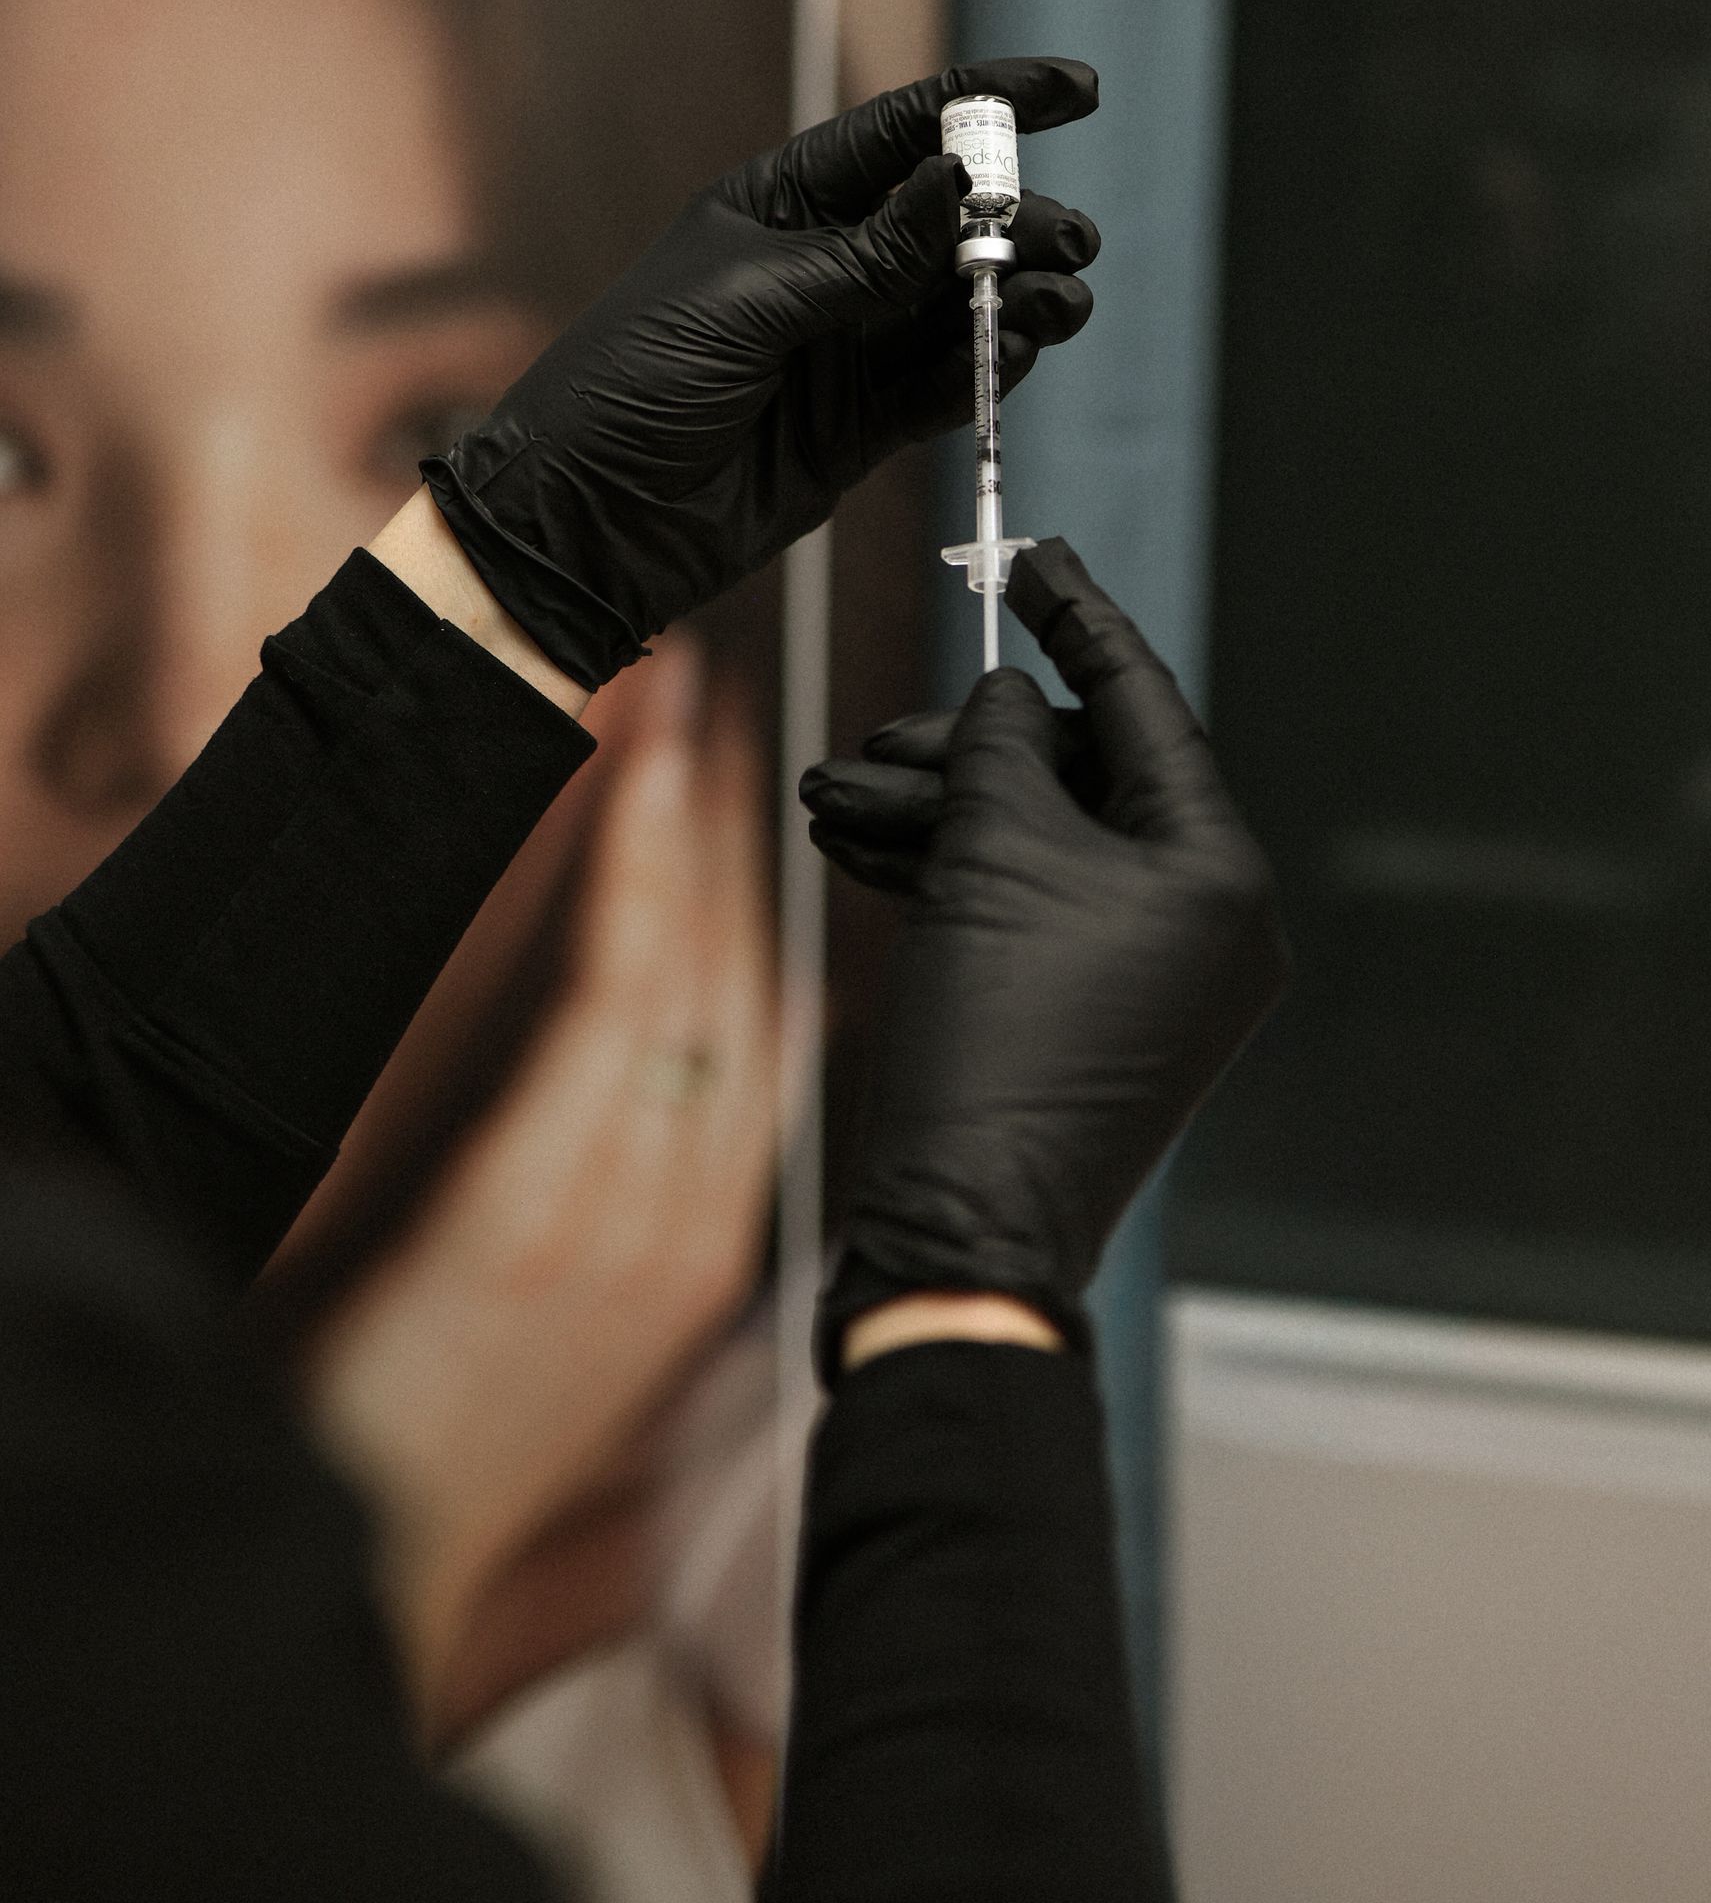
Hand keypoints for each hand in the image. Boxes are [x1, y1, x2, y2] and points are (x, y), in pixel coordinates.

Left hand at [307, 637, 780, 1733]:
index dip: (769, 894)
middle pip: (744, 973)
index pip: (772, 1032)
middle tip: (730, 698)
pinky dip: (637, 880)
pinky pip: (618, 1002)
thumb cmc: (479, 1430)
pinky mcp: (549, 1196)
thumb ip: (653, 1195)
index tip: (757, 794)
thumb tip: (675, 1072)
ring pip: (695, 964)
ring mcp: (634, 1202)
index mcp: (719, 1240)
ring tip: (685, 705)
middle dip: (739, 823)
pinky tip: (640, 794)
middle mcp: (699, 1210)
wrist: (398, 1552)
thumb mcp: (600, 1319)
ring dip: (694, 817)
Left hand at [423, 58, 1099, 687]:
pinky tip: (1019, 350)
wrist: (585, 521)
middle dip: (1016, 221)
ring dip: (1016, 295)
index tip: (1076, 93)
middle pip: (947, 224)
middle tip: (1068, 240)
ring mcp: (843, 347)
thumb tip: (957, 184)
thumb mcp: (746, 301)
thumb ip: (865, 254)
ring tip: (1061, 299)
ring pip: (957, 305)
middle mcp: (822, 267)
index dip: (990, 104)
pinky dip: (986, 368)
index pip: (901, 133)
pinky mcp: (858, 426)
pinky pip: (941, 385)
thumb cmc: (629, 384)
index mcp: (782, 204)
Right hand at [802, 539, 1285, 1373]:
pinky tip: (863, 846)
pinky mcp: (1091, 1017)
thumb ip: (1001, 746)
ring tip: (834, 798)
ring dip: (940, 815)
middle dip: (970, 753)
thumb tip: (1009, 698)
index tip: (1028, 551)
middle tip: (872, 746)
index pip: (1144, 706)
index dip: (1077, 618)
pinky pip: (1030, 910)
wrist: (962, 1227)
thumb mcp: (991, 853)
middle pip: (1082, 779)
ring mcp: (1154, 978)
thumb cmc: (994, 1036)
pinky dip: (955, 874)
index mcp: (1219, 872)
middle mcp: (1209, 923)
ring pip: (1042, 847)